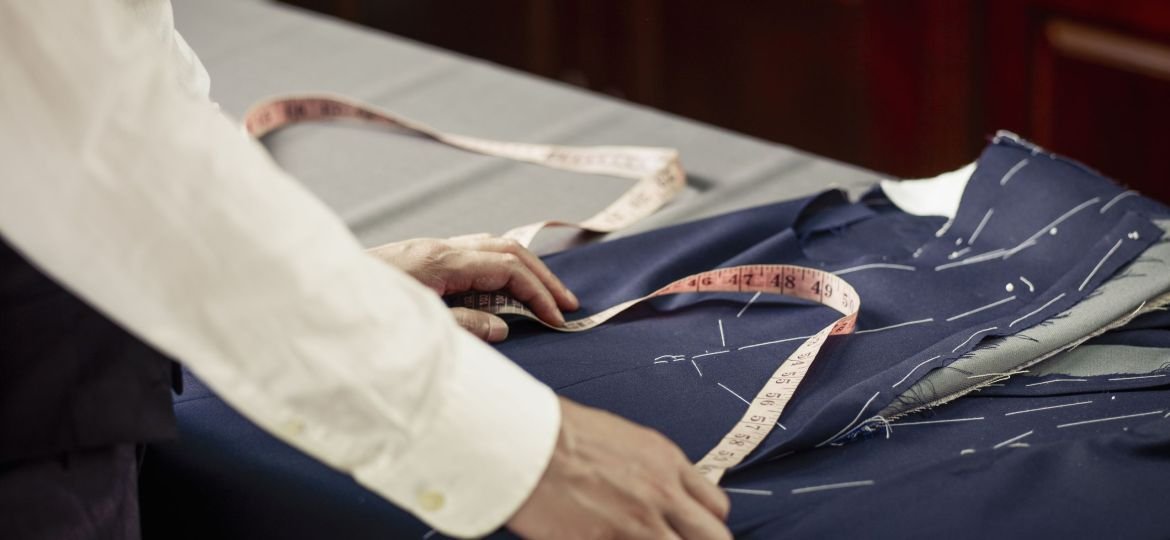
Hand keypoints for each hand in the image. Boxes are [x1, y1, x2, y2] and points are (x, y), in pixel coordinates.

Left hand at [368, 234, 577, 340]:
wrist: (311, 297)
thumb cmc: (359, 316)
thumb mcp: (416, 328)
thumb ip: (464, 327)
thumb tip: (503, 326)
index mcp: (441, 261)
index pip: (507, 268)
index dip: (538, 292)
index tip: (558, 317)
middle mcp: (439, 248)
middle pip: (507, 250)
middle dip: (542, 276)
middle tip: (569, 303)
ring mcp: (429, 251)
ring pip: (491, 247)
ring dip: (524, 270)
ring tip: (547, 296)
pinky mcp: (421, 260)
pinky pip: (473, 255)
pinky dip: (500, 268)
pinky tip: (506, 288)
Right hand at [507, 398, 731, 539]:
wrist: (524, 439)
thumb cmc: (561, 433)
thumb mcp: (623, 439)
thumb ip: (650, 469)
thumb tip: (659, 492)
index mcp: (667, 462)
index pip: (716, 508)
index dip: (707, 527)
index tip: (691, 533)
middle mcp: (661, 493)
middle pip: (714, 539)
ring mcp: (637, 523)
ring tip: (635, 537)